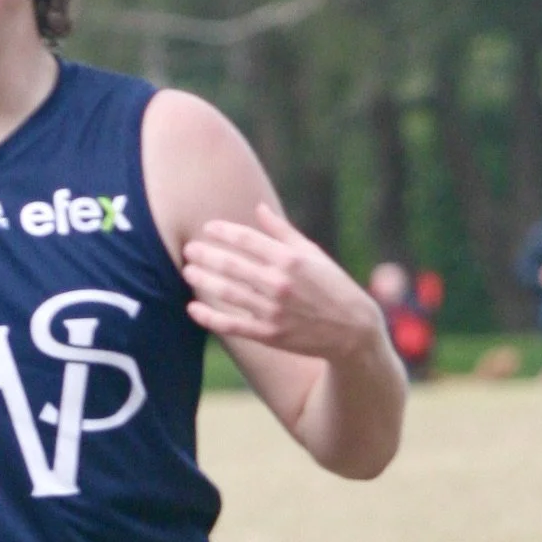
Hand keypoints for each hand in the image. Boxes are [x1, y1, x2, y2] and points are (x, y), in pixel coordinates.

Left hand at [182, 205, 379, 358]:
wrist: (353, 330)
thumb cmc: (334, 286)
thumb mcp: (313, 254)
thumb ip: (283, 232)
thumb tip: (258, 208)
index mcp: (291, 259)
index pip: (247, 239)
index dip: (223, 231)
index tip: (208, 228)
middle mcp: (280, 283)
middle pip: (231, 264)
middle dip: (206, 255)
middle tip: (189, 249)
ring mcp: (273, 310)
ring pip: (227, 292)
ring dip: (203, 280)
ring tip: (188, 272)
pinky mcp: (270, 334)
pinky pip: (232, 325)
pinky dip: (210, 317)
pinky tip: (193, 309)